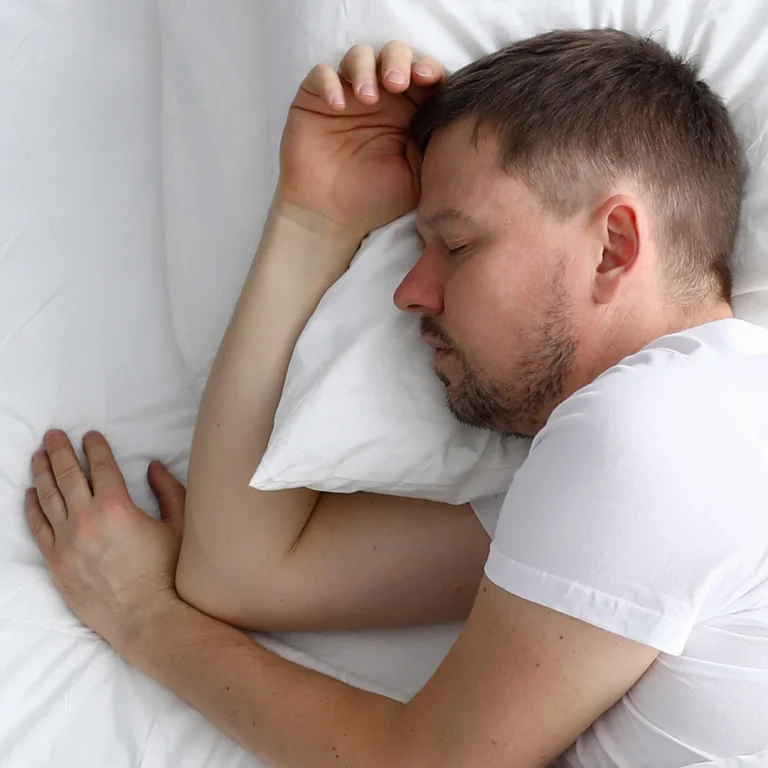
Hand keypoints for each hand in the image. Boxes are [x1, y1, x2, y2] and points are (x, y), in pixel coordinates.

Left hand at [25, 430, 186, 653]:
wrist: (144, 615)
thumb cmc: (166, 572)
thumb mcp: (178, 525)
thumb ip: (168, 490)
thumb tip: (153, 466)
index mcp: (117, 506)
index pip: (101, 465)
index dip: (94, 446)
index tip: (89, 435)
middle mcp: (86, 518)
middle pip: (67, 475)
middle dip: (59, 450)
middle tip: (53, 434)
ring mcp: (66, 540)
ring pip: (47, 497)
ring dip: (41, 472)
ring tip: (38, 454)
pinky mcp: (55, 561)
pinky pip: (37, 527)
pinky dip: (31, 507)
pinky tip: (30, 493)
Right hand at [277, 40, 444, 248]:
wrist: (334, 218)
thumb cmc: (378, 199)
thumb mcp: (418, 174)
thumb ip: (435, 143)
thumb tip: (458, 116)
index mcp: (408, 110)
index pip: (423, 75)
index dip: (428, 69)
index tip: (428, 79)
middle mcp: (380, 97)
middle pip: (393, 54)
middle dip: (398, 60)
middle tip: (398, 82)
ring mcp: (347, 95)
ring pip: (358, 56)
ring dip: (365, 68)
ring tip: (368, 97)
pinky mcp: (315, 100)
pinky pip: (320, 75)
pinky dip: (330, 83)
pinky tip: (338, 105)